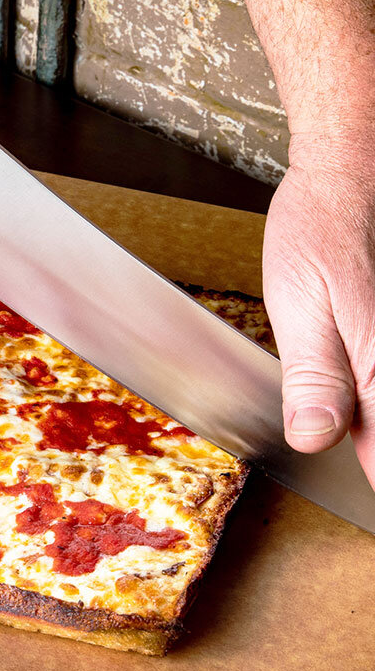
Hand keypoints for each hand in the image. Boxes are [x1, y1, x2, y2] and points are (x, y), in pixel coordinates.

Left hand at [262, 136, 374, 486]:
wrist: (351, 176)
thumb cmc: (321, 232)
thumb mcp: (303, 306)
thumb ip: (315, 376)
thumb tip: (312, 439)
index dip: (367, 483)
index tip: (352, 494)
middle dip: (366, 446)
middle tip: (344, 450)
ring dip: (369, 418)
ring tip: (348, 415)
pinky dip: (369, 394)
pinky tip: (356, 389)